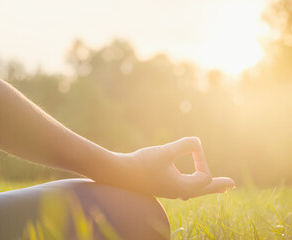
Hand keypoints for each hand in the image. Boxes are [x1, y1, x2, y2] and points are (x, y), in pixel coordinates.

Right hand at [116, 137, 234, 198]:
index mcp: (182, 187)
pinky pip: (182, 189)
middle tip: (231, 185)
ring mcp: (168, 190)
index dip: (201, 157)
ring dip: (205, 186)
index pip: (204, 174)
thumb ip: (183, 145)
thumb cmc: (140, 163)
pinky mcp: (160, 186)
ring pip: (193, 190)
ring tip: (217, 188)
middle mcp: (177, 192)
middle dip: (217, 185)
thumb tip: (197, 141)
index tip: (191, 144)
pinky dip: (191, 185)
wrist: (117, 173)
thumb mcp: (164, 152)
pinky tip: (189, 186)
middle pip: (203, 189)